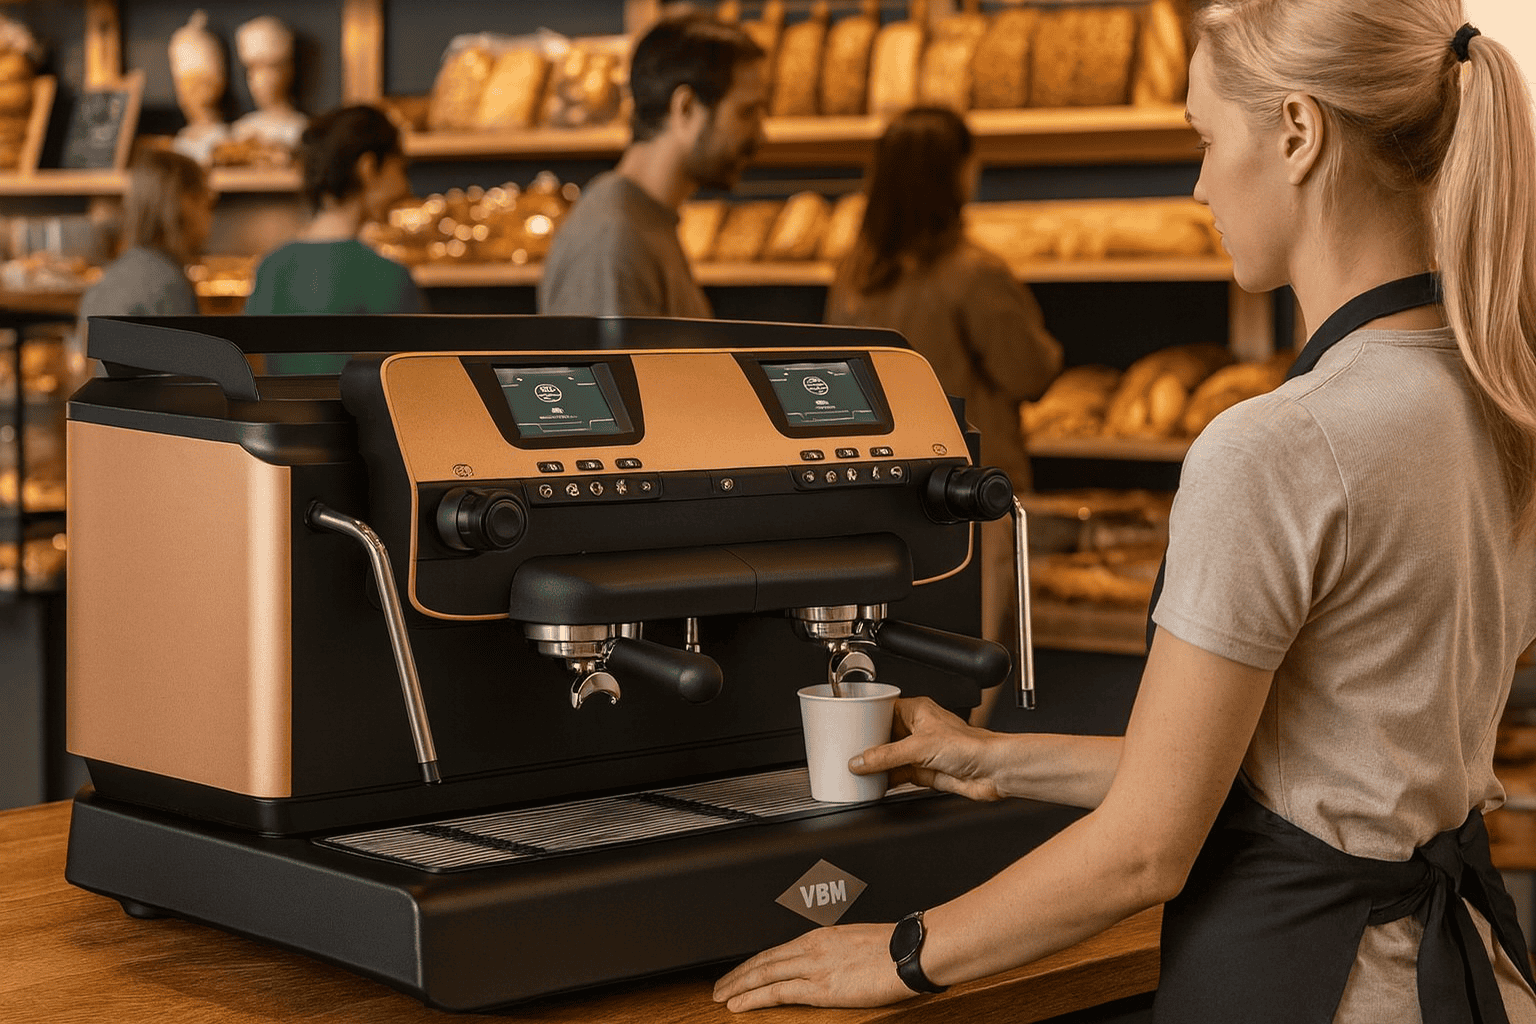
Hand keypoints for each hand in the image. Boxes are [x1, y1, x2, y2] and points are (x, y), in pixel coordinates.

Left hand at [712, 923, 911, 1011]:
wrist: (911, 951)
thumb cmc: (893, 949)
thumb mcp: (856, 943)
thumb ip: (835, 954)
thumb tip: (827, 965)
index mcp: (820, 936)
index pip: (775, 951)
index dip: (752, 963)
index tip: (738, 972)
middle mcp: (812, 948)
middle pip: (763, 961)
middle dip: (737, 975)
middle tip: (717, 986)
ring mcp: (815, 966)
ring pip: (764, 974)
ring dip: (738, 986)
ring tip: (721, 996)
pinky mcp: (822, 986)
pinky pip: (778, 992)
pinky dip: (754, 998)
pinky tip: (739, 1004)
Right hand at [850, 696, 1001, 800]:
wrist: (993, 770)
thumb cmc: (970, 746)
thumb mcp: (920, 747)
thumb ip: (887, 756)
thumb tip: (860, 761)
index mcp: (917, 711)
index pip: (883, 710)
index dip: (865, 717)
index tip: (848, 726)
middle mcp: (919, 729)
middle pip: (883, 735)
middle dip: (867, 744)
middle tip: (847, 750)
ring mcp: (921, 752)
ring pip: (890, 757)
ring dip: (875, 764)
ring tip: (855, 768)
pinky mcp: (925, 772)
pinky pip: (898, 775)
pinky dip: (885, 780)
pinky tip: (874, 783)